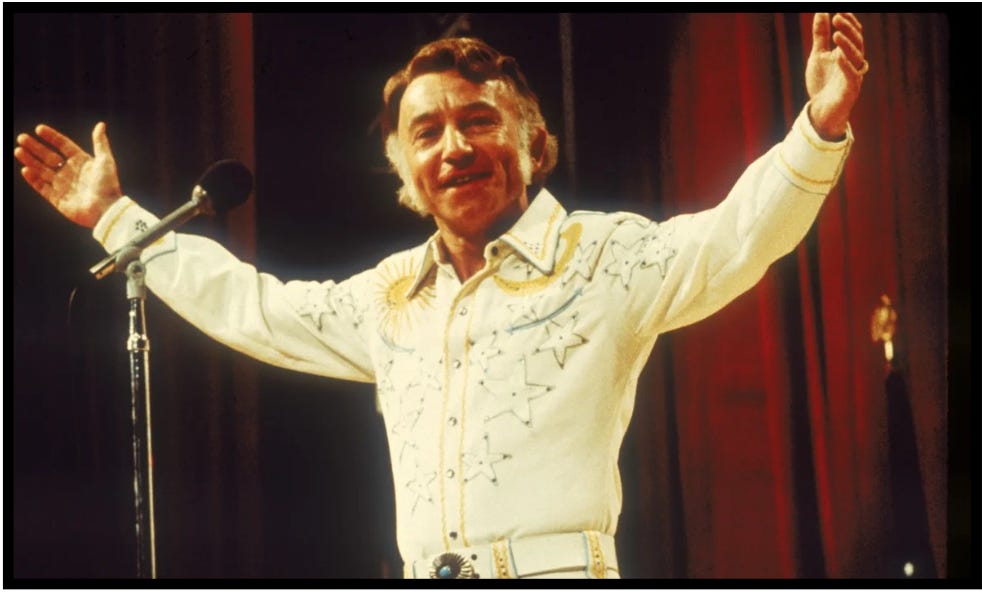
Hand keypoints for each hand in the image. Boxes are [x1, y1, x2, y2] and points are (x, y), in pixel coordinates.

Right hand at [14, 122, 122, 228]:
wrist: (106, 210)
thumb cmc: (108, 185)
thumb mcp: (105, 161)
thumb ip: (100, 143)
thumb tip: (100, 124)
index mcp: (82, 162)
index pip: (63, 145)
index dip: (52, 137)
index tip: (39, 129)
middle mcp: (70, 173)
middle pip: (49, 157)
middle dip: (35, 147)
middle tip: (21, 138)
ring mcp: (63, 186)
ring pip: (42, 170)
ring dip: (30, 160)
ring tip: (18, 150)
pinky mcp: (58, 200)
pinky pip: (42, 188)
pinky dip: (33, 179)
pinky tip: (25, 170)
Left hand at [805, 13, 866, 139]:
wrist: (820, 111)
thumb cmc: (822, 82)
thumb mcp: (818, 55)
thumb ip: (820, 35)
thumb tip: (821, 12)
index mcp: (849, 54)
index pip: (854, 34)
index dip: (849, 22)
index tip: (840, 11)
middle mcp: (855, 63)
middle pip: (857, 42)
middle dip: (848, 30)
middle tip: (837, 18)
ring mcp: (854, 76)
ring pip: (856, 58)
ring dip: (846, 45)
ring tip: (836, 35)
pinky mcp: (850, 90)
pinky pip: (851, 76)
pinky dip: (845, 65)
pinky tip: (838, 56)